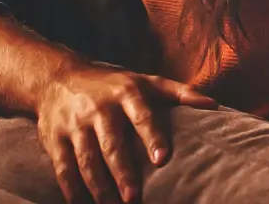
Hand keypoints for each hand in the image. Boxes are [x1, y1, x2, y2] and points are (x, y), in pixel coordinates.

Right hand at [36, 63, 216, 203]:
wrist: (58, 78)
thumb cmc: (113, 84)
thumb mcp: (146, 81)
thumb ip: (180, 93)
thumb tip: (214, 105)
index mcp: (127, 93)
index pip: (142, 116)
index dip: (152, 136)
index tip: (162, 158)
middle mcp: (99, 109)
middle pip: (112, 144)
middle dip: (123, 172)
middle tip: (134, 197)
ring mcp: (74, 125)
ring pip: (86, 159)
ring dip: (98, 186)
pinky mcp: (54, 139)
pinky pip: (62, 166)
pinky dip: (70, 187)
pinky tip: (80, 203)